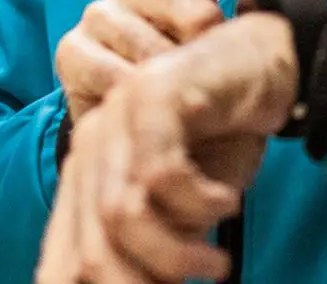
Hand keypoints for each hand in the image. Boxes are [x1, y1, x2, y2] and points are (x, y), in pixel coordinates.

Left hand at [37, 14, 299, 283]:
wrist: (263, 62)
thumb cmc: (222, 140)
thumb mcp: (184, 210)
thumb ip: (155, 250)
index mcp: (85, 182)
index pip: (64, 265)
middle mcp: (89, 149)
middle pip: (90, 254)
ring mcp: (116, 117)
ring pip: (122, 216)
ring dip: (177, 254)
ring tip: (214, 265)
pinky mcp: (152, 94)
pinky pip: (162, 174)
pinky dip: (200, 203)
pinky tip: (226, 202)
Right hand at [55, 0, 273, 120]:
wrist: (130, 128)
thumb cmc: (184, 82)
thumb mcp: (219, 53)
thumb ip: (243, 30)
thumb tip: (272, 22)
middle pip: (189, 5)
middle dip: (210, 51)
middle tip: (213, 81)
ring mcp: (101, 13)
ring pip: (154, 46)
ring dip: (172, 82)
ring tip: (178, 102)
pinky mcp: (72, 48)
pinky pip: (117, 74)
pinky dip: (137, 98)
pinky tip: (145, 108)